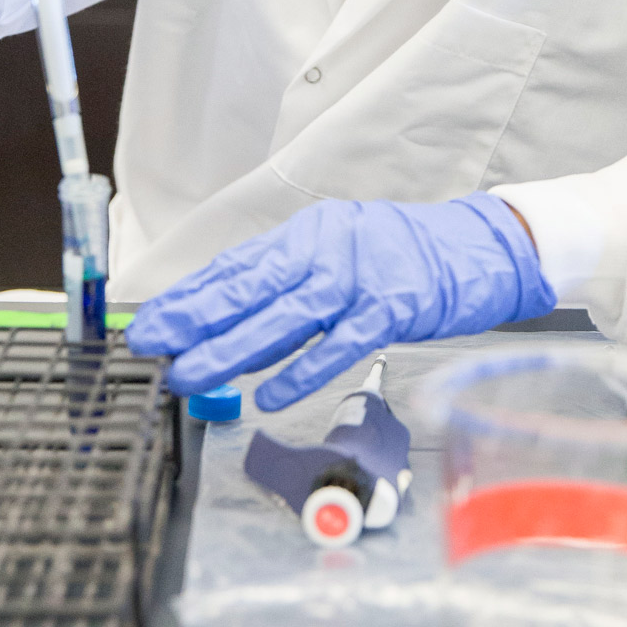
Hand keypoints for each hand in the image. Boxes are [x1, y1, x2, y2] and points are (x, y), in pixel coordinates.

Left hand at [127, 193, 555, 409]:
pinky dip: (300, 369)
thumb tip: (230, 331)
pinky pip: (338, 342)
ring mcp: (360, 276)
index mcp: (307, 235)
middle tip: (151, 346)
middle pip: (250, 287)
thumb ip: (289, 290)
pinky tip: (265, 392)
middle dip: (194, 320)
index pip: (235, 267)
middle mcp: (326, 247)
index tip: (148, 322)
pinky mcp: (393, 307)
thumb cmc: (403, 257)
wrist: (478, 245)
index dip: (189, 296)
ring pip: (284, 315)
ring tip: (189, 374)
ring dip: (232, 348)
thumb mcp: (339, 256)